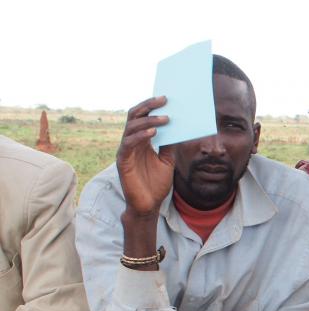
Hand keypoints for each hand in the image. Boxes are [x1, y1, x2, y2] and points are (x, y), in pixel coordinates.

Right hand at [117, 97, 173, 217]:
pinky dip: (141, 136)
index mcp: (141, 140)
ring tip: (165, 119)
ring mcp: (125, 150)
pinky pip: (128, 143)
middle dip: (148, 106)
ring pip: (131, 127)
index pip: (142, 117)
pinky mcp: (122, 161)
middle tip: (164, 100)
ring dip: (149, 121)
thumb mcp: (167, 160)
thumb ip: (169, 145)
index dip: (151, 106)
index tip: (166, 98)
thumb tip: (178, 127)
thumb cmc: (156, 183)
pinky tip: (153, 133)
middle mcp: (131, 142)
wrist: (149, 205)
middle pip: (135, 117)